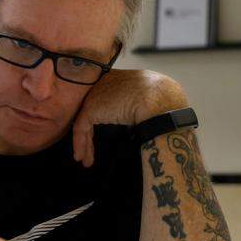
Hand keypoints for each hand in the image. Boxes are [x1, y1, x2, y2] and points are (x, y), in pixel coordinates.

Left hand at [71, 69, 186, 166]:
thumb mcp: (146, 97)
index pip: (103, 100)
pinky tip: (83, 158)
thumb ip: (136, 102)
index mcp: (116, 80)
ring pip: (84, 122)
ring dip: (85, 143)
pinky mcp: (90, 109)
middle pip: (91, 112)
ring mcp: (94, 96)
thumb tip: (138, 117)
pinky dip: (81, 144)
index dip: (102, 117)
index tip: (102, 132)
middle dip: (88, 132)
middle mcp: (102, 85)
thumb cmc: (158, 97)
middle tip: (88, 149)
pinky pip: (81, 129)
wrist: (157, 97)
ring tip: (85, 160)